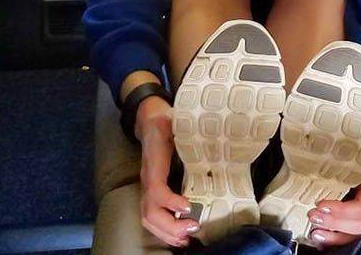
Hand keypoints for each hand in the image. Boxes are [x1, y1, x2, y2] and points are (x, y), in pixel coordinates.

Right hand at [135, 96, 199, 247]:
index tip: (188, 206)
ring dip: (167, 233)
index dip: (169, 201)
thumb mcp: (176, 121)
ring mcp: (147, 187)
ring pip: (147, 218)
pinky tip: (180, 236)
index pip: (156, 188)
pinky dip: (164, 231)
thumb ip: (189, 129)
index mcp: (155, 163)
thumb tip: (213, 133)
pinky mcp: (151, 192)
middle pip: (149, 211)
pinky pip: (151, 217)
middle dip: (170, 226)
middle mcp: (148, 179)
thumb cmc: (166, 123)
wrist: (149, 121)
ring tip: (186, 239)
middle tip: (193, 228)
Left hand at [305, 136, 360, 247]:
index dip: (342, 210)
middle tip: (312, 214)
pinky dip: (333, 240)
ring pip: (353, 233)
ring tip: (315, 231)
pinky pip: (346, 237)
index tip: (320, 203)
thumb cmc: (355, 158)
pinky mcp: (351, 222)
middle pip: (357, 223)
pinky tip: (319, 238)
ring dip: (334, 235)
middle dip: (334, 222)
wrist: (353, 164)